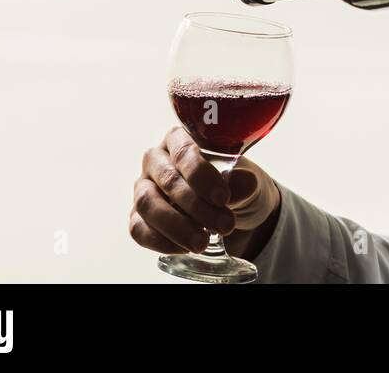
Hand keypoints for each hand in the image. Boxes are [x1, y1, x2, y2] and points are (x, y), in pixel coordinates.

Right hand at [129, 126, 280, 260]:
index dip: (201, 175)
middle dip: (196, 206)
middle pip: (167, 180)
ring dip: (176, 226)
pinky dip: (162, 241)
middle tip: (225, 225)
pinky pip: (139, 229)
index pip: (183, 152)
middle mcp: (157, 161)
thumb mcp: (250, 183)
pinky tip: (186, 248)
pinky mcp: (139, 217)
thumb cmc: (238, 189)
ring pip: (147, 204)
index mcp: (181, 140)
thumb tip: (239, 183)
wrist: (235, 215)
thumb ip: (244, 182)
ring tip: (203, 242)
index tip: (223, 198)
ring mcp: (144, 189)